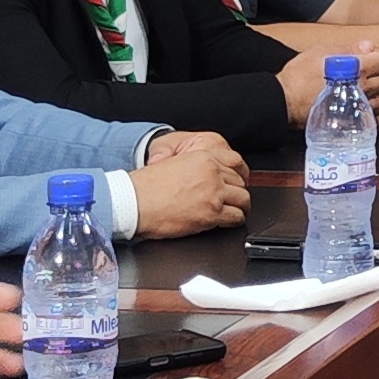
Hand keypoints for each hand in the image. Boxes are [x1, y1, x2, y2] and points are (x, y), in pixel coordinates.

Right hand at [128, 132, 249, 232]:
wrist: (135, 202)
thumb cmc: (148, 187)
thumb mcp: (175, 163)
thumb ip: (198, 168)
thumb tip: (209, 178)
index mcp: (203, 157)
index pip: (235, 163)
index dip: (238, 176)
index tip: (237, 183)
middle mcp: (212, 173)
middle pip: (240, 182)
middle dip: (237, 192)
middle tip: (232, 200)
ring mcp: (214, 193)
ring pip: (243, 199)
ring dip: (239, 207)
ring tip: (234, 211)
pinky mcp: (211, 213)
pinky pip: (236, 217)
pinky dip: (234, 220)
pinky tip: (227, 221)